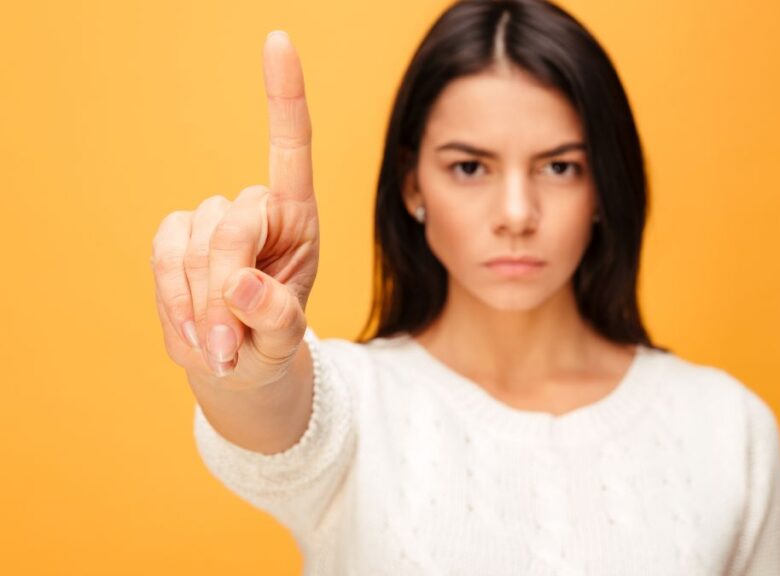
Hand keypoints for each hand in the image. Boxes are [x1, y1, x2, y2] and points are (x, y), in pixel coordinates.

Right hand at [151, 31, 318, 389]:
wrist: (236, 362)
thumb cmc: (270, 341)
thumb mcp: (285, 339)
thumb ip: (276, 317)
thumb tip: (241, 286)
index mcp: (298, 218)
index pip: (291, 148)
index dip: (283, 96)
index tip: (277, 40)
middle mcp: (256, 208)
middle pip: (231, 227)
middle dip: (224, 290)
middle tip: (228, 345)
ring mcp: (210, 220)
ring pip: (191, 244)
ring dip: (198, 303)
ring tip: (219, 343)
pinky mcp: (175, 235)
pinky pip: (162, 254)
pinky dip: (173, 297)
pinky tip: (192, 328)